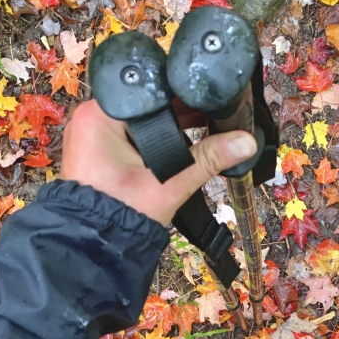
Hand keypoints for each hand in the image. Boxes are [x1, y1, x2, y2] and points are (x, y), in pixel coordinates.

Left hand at [60, 100, 256, 226]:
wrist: (95, 248)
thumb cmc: (122, 213)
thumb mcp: (169, 183)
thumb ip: (208, 159)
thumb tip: (246, 141)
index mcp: (99, 115)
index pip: (150, 90)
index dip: (184, 93)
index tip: (211, 97)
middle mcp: (91, 117)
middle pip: (147, 104)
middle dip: (180, 112)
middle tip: (215, 115)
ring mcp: (93, 135)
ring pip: (142, 120)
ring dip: (170, 127)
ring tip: (204, 129)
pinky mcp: (99, 151)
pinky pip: (133, 135)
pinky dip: (155, 140)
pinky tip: (180, 145)